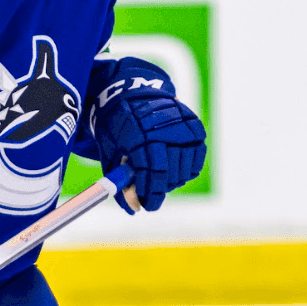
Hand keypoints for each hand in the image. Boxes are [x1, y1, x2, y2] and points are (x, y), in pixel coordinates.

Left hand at [92, 57, 206, 211]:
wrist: (133, 96)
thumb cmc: (118, 130)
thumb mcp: (111, 154)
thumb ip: (121, 182)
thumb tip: (134, 209)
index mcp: (138, 135)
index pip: (151, 172)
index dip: (150, 193)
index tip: (146, 206)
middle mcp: (163, 129)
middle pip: (170, 173)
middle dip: (160, 190)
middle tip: (151, 194)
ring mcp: (181, 127)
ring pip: (184, 169)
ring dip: (172, 182)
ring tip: (160, 178)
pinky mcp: (194, 126)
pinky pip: (195, 160)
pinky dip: (186, 170)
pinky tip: (173, 168)